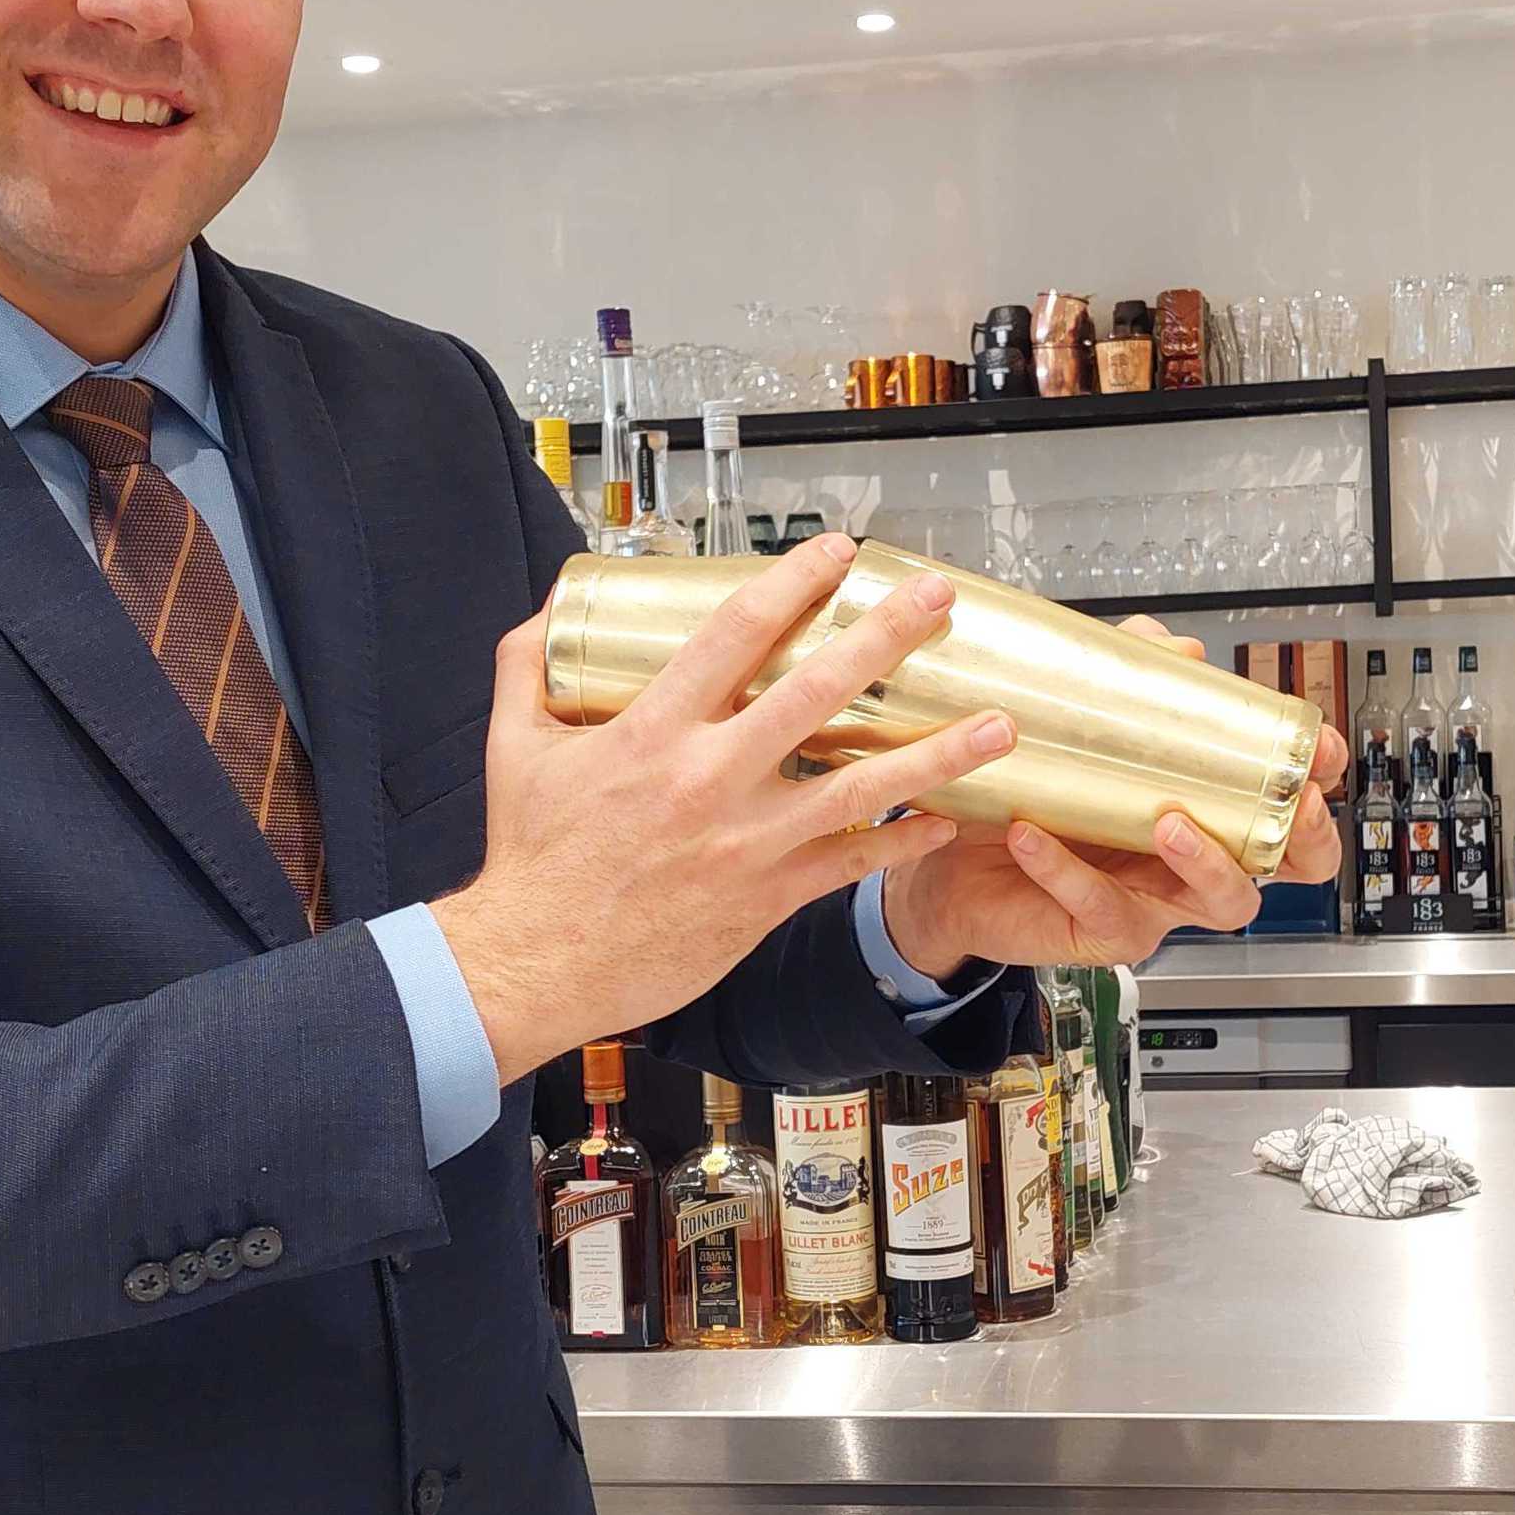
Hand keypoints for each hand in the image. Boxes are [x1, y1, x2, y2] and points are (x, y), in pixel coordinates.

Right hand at [434, 535, 1013, 1085]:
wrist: (537, 964)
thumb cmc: (530, 858)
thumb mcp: (515, 745)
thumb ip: (531, 667)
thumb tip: (551, 608)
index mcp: (653, 731)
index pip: (739, 632)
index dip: (796, 580)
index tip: (840, 550)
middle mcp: (711, 779)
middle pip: (820, 691)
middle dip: (889, 636)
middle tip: (938, 600)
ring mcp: (748, 842)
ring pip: (863, 786)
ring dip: (938, 753)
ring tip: (999, 725)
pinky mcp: (767, 897)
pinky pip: (852, 864)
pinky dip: (903, 842)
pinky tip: (945, 823)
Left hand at [875, 621, 1350, 979]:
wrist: (950, 858)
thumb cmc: (1030, 793)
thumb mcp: (1078, 724)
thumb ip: (1130, 677)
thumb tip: (1180, 648)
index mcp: (1206, 810)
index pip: (1287, 803)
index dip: (1316, 780)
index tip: (1318, 748)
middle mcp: (1192, 861)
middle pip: (1285, 866)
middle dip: (1301, 836)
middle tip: (1288, 805)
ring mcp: (1155, 901)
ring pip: (1220, 901)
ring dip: (1204, 861)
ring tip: (1166, 820)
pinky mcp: (1102, 931)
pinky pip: (1099, 905)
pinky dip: (1065, 869)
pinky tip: (1031, 833)